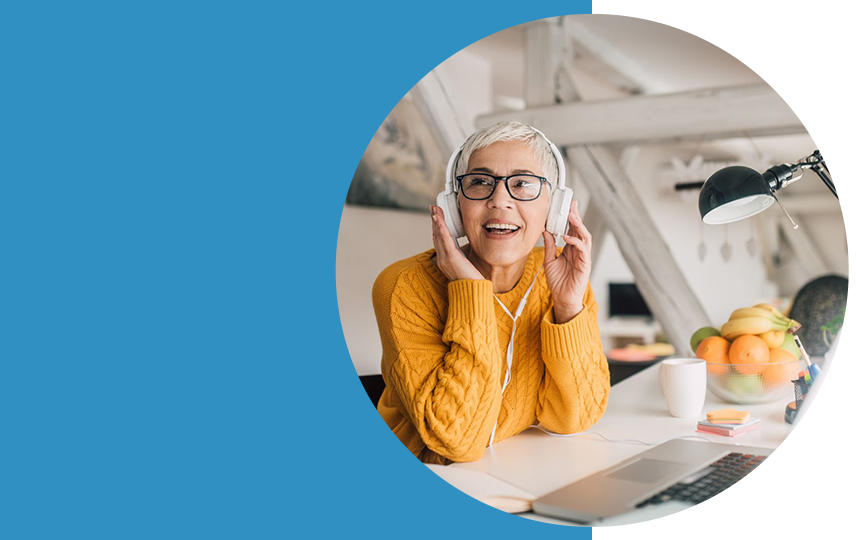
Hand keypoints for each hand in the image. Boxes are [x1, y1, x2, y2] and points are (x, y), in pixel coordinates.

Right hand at [430, 205, 484, 281]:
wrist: (472, 293)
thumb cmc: (471, 282)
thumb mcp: (464, 267)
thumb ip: (462, 259)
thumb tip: (464, 253)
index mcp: (444, 261)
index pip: (438, 241)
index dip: (436, 228)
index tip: (436, 218)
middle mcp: (442, 259)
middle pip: (436, 236)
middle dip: (434, 221)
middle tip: (433, 208)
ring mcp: (445, 258)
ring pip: (438, 235)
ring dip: (436, 220)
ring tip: (434, 209)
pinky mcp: (451, 256)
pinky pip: (444, 239)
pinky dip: (440, 227)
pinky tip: (438, 218)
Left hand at [542, 200, 591, 322]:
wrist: (562, 298)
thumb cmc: (558, 282)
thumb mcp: (549, 261)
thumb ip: (549, 246)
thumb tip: (545, 231)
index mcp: (571, 248)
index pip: (572, 229)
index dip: (571, 217)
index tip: (568, 206)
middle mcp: (578, 251)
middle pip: (580, 229)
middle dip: (576, 217)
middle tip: (571, 206)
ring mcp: (583, 257)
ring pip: (585, 236)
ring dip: (579, 226)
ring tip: (571, 216)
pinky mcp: (585, 264)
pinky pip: (583, 250)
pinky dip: (576, 242)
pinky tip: (567, 238)